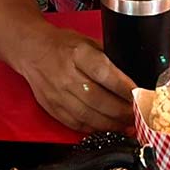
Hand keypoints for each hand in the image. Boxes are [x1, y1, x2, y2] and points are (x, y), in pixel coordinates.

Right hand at [17, 28, 134, 131]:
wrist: (30, 50)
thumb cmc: (61, 44)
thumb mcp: (88, 41)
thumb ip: (108, 57)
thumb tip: (132, 74)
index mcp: (78, 54)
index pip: (105, 74)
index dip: (124, 88)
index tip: (139, 95)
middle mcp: (66, 75)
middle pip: (99, 100)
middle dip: (122, 111)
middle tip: (138, 115)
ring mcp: (57, 94)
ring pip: (89, 116)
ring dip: (111, 124)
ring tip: (127, 125)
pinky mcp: (52, 107)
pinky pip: (76, 123)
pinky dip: (94, 128)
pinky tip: (107, 128)